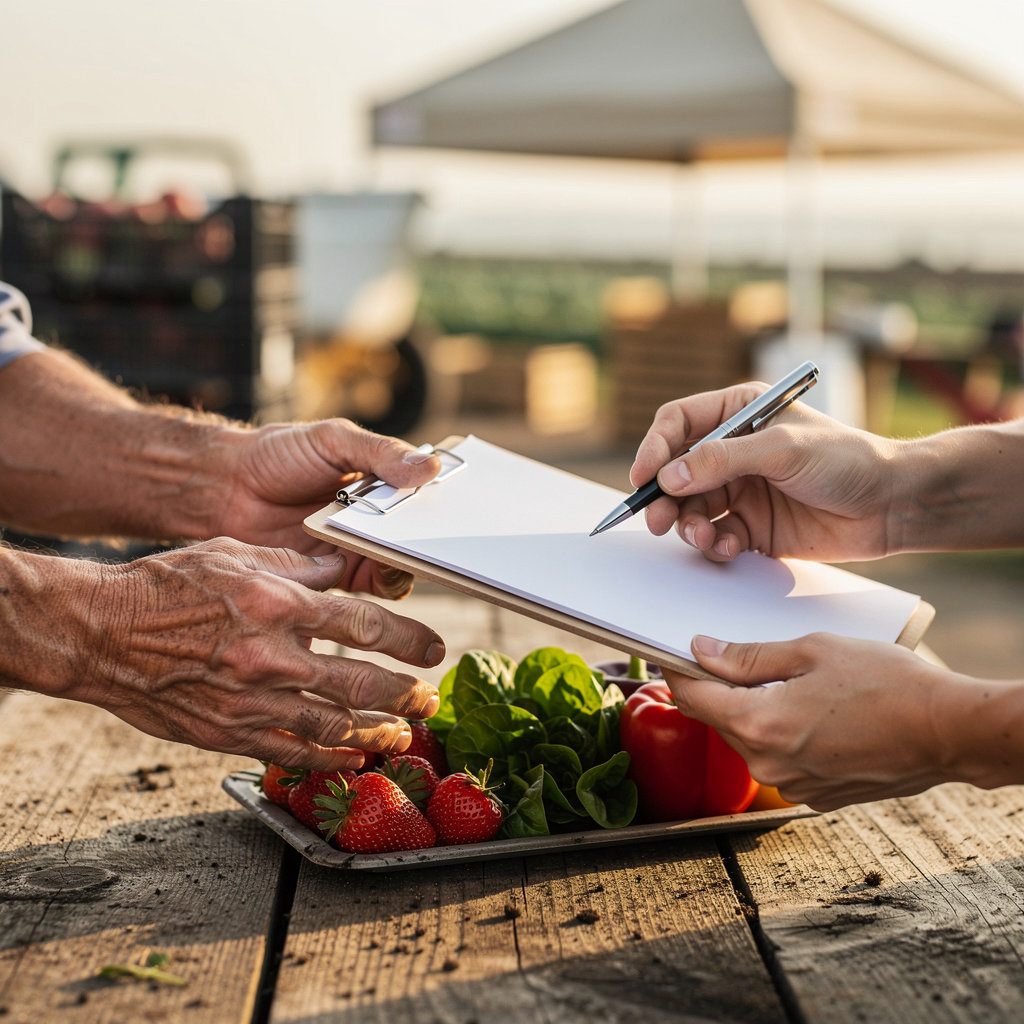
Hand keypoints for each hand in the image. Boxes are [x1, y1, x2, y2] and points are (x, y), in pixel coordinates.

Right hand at [42, 538, 444, 770]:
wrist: (100, 633)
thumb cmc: (164, 586)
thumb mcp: (232, 554)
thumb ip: (293, 565)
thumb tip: (340, 570)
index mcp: (276, 604)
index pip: (363, 622)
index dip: (407, 638)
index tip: (433, 648)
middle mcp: (271, 655)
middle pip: (360, 681)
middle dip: (405, 692)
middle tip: (429, 697)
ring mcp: (251, 701)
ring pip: (334, 725)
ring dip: (378, 731)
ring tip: (405, 731)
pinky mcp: (229, 733)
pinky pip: (292, 752)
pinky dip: (330, 759)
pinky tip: (355, 759)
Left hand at [211, 418, 441, 596]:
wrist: (226, 488)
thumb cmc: (279, 454)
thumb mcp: (334, 441)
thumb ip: (380, 453)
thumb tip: (430, 467)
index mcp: (387, 482)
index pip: (431, 497)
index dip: (452, 503)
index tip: (470, 505)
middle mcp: (381, 519)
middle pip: (424, 536)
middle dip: (437, 538)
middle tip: (443, 535)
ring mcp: (362, 549)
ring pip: (404, 564)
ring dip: (409, 558)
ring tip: (404, 547)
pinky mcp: (339, 577)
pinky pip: (374, 588)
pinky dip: (384, 581)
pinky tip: (378, 564)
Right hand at [630, 382, 897, 562]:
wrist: (892, 505)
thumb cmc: (848, 460)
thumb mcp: (782, 449)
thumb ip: (723, 460)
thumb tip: (670, 475)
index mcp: (739, 414)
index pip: (678, 424)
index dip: (655, 448)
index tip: (644, 477)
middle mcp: (733, 452)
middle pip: (675, 472)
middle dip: (663, 498)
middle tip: (658, 520)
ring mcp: (741, 491)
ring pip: (690, 510)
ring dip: (687, 527)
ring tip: (702, 538)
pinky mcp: (752, 527)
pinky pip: (715, 538)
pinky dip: (715, 546)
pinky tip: (731, 548)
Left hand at [663, 632, 961, 810]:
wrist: (948, 731)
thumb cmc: (887, 684)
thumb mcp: (812, 651)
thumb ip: (749, 656)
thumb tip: (703, 653)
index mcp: (759, 725)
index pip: (693, 698)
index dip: (679, 672)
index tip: (675, 655)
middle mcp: (768, 765)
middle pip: (719, 720)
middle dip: (720, 689)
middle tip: (735, 657)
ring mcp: (793, 786)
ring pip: (750, 740)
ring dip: (755, 713)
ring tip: (792, 684)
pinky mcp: (815, 796)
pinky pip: (781, 760)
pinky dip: (784, 736)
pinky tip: (814, 713)